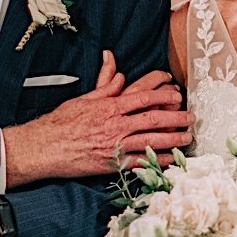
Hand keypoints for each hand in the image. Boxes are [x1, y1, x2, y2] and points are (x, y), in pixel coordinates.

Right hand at [2, 50, 190, 183]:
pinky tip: (171, 160)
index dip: (164, 96)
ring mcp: (115, 146)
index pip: (144, 98)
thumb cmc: (61, 122)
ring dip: (173, 140)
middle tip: (191, 117)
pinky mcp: (111, 164)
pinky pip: (139, 163)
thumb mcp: (84, 98)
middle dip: (176, 118)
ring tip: (188, 138)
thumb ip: (105, 86)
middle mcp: (115, 125)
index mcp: (110, 107)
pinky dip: (157, 161)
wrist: (45, 147)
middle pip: (153, 120)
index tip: (178, 95)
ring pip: (151, 142)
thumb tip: (119, 72)